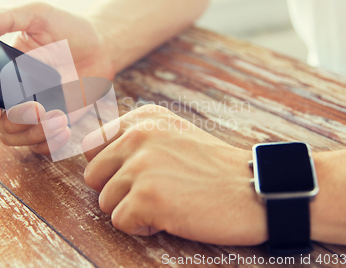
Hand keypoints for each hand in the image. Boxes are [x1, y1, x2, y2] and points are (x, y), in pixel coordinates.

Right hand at [0, 2, 115, 153]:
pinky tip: (65, 128)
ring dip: (35, 134)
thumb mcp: (38, 14)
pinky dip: (50, 143)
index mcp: (0, 74)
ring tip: (61, 118)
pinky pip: (42, 146)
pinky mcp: (52, 124)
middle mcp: (12, 97)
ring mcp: (33, 114)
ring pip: (17, 139)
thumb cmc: (67, 28)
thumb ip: (8, 17)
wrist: (100, 47)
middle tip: (38, 109)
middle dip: (14, 122)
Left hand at [82, 105, 266, 244]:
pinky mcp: (147, 197)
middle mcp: (138, 135)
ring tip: (167, 202)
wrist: (253, 191)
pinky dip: (142, 227)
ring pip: (105, 201)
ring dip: (132, 210)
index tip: (135, 175)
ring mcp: (141, 166)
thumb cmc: (213, 169)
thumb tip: (93, 152)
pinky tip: (170, 216)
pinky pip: (120, 222)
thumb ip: (135, 138)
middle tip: (152, 193)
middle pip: (93, 175)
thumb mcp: (173, 135)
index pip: (92, 144)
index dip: (109, 167)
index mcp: (143, 118)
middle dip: (116, 191)